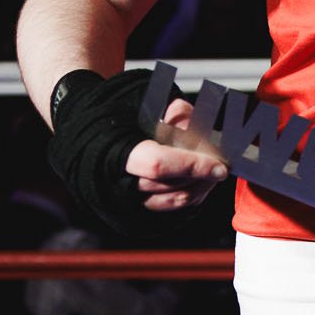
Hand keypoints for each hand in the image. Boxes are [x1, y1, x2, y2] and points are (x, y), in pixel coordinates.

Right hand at [46, 66, 227, 236]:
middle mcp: (119, 182)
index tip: (219, 165)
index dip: (191, 166)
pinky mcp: (137, 211)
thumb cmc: (124, 118)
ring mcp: (127, 201)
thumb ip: (175, 112)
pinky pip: (171, 209)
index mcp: (118, 152)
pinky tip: (201, 181)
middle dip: (202, 177)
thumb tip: (197, 122)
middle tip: (221, 164)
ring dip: (201, 188)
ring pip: (173, 201)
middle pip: (171, 186)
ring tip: (213, 170)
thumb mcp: (148, 104)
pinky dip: (192, 197)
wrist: (93, 136)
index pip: (159, 164)